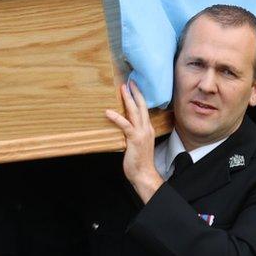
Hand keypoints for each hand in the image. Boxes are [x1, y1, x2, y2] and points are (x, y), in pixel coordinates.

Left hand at [105, 81, 162, 203]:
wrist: (144, 174)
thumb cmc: (139, 161)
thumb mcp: (137, 144)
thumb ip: (132, 134)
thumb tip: (123, 127)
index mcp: (147, 128)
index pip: (143, 109)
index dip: (139, 97)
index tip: (134, 87)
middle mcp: (146, 128)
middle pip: (141, 106)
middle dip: (136, 92)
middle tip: (130, 81)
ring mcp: (141, 133)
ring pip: (135, 111)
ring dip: (128, 98)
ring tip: (123, 88)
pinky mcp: (134, 139)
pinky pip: (125, 125)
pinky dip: (117, 117)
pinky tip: (108, 112)